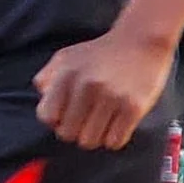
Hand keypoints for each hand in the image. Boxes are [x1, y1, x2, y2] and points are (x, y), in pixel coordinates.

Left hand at [32, 21, 174, 150]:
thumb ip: (46, 78)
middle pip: (67, 134)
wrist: (141, 41)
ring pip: (90, 141)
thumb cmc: (99, 53)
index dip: (55, 120)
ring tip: (100, 123)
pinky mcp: (134, 107)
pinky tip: (116, 124)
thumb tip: (42, 101)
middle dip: (74, 131)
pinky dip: (113, 138)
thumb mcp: (66, 57)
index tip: (65, 115)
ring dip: (94, 137)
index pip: (46, 116)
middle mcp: (87, 86)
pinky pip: (114, 142)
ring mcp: (111, 97)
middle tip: (84, 122)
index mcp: (67, 74)